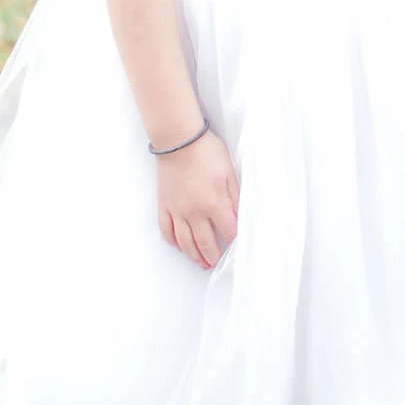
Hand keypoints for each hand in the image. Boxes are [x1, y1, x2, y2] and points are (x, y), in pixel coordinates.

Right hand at [155, 132, 239, 268]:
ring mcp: (176, 211)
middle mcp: (194, 212)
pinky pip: (166, 230)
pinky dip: (173, 242)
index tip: (239, 248)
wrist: (178, 140)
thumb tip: (241, 218)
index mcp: (214, 203)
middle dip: (214, 255)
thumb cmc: (208, 152)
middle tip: (219, 264)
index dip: (234, 241)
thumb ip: (236, 197)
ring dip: (194, 255)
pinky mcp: (163, 205)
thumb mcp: (230, 173)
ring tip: (202, 263)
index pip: (227, 231)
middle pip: (205, 242)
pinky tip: (180, 247)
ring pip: (184, 242)